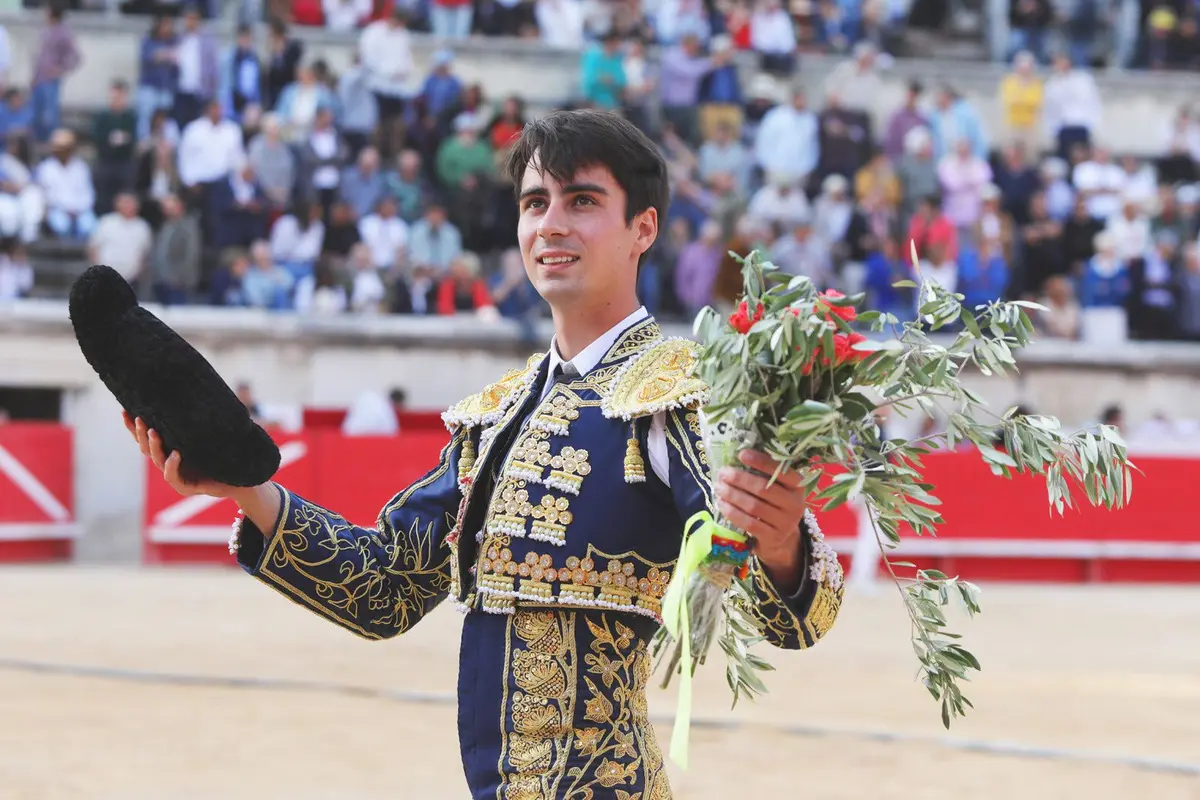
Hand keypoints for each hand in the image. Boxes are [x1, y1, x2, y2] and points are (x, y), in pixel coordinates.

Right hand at [123, 411, 238, 498]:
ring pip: (157, 460)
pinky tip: (175, 454)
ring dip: (154, 446)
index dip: (133, 426)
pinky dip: (172, 465)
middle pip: (145, 448)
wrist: (236, 480)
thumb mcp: (207, 434)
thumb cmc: (221, 455)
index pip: (145, 437)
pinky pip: (173, 476)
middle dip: (140, 433)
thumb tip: (194, 390)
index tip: (125, 410)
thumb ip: (196, 419)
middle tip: (139, 418)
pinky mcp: (184, 487)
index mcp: (169, 450)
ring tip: (153, 432)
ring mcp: (175, 476)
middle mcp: (167, 462)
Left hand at [713, 449, 807, 590]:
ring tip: (719, 487)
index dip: (761, 462)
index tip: (742, 454)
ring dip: (732, 495)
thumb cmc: (774, 505)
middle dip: (739, 479)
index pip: (781, 471)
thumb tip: (738, 455)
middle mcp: (796, 504)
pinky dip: (732, 512)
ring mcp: (786, 522)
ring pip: (754, 506)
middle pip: (763, 488)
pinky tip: (722, 504)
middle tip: (723, 473)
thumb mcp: (778, 489)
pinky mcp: (773, 537)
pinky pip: (749, 522)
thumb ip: (764, 475)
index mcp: (798, 486)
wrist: (781, 539)